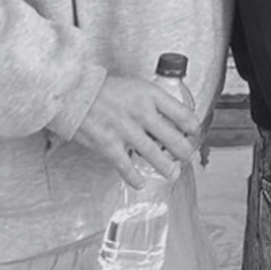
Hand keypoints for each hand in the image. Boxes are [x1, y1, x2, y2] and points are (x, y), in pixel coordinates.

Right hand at [74, 71, 199, 182]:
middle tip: (186, 156)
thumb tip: (169, 119)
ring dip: (166, 167)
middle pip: (172, 137)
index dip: (192, 126)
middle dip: (183, 151)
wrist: (76, 93)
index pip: (182, 113)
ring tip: (172, 173)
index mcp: (151, 95)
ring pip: (153, 154)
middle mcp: (142, 113)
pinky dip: (134, 177)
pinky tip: (140, 182)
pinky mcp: (109, 145)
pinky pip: (126, 166)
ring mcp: (125, 130)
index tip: (194, 133)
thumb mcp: (137, 87)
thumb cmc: (106, 89)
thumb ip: (153, 102)